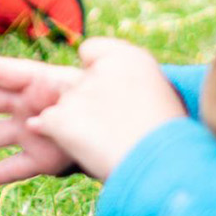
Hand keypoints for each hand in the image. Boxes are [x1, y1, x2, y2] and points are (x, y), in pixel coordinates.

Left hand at [27, 39, 186, 181]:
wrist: (161, 164)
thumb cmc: (169, 139)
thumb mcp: (164, 98)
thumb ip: (135, 86)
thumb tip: (120, 95)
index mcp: (129, 58)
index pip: (91, 50)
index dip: (93, 70)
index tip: (104, 91)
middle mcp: (100, 70)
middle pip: (76, 83)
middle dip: (84, 103)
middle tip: (107, 128)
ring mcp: (78, 93)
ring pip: (63, 105)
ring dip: (73, 123)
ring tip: (102, 145)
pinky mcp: (61, 117)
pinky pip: (46, 122)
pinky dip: (54, 134)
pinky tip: (77, 147)